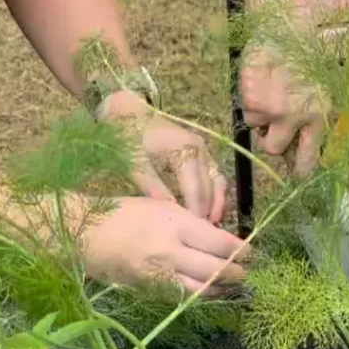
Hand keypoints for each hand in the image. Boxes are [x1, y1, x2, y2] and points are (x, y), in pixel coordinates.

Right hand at [81, 195, 246, 292]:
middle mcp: (171, 250)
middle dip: (236, 274)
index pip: (220, 243)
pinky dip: (198, 295)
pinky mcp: (149, 290)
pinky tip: (206, 291)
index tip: (252, 253)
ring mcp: (159, 274)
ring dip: (221, 289)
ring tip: (231, 285)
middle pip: (215, 270)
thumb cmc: (123, 212)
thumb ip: (189, 223)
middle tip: (246, 273)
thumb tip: (217, 238)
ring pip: (201, 290)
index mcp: (176, 223)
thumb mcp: (161, 207)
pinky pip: (181, 297)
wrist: (84, 234)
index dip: (241, 251)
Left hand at [99, 90, 226, 223]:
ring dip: (217, 203)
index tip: (195, 234)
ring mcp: (203, 149)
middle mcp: (199, 149)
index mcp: (185, 151)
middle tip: (205, 236)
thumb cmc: (131, 137)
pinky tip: (210, 209)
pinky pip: (214, 174)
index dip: (196, 213)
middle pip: (210, 187)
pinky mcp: (201, 151)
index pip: (195, 190)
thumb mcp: (137, 163)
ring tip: (213, 225)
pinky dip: (215, 192)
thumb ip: (152, 188)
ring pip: (217, 181)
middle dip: (208, 212)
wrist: (131, 112)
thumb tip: (167, 213)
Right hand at [240, 47, 326, 178]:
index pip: (307, 162)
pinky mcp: (249, 94)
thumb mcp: (323, 93)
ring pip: (256, 126)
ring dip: (261, 114)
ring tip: (272, 88)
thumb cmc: (310, 60)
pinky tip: (262, 78)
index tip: (294, 174)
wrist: (289, 27)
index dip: (299, 171)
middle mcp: (293, 117)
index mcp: (318, 119)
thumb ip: (314, 123)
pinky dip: (251, 97)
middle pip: (273, 149)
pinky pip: (246, 107)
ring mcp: (269, 107)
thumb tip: (300, 152)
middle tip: (275, 122)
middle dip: (271, 139)